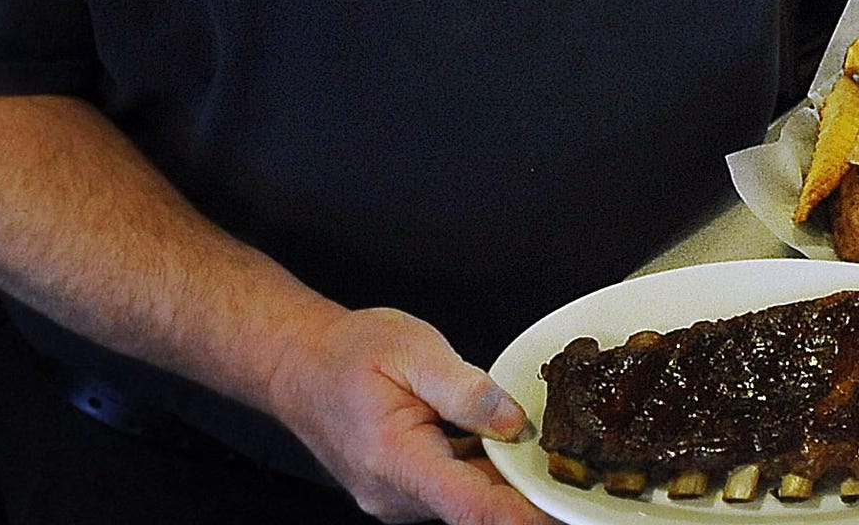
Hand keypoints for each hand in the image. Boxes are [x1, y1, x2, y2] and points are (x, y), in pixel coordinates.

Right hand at [266, 306, 548, 524]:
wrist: (298, 364)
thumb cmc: (346, 354)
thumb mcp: (413, 350)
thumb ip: (466, 389)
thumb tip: (513, 424)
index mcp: (396, 460)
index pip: (470, 505)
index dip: (520, 514)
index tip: (556, 513)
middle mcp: (394, 493)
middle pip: (476, 504)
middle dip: (521, 486)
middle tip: (561, 462)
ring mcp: (397, 498)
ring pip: (467, 497)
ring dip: (499, 473)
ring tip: (524, 439)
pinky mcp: (402, 492)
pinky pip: (453, 487)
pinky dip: (478, 467)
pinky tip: (491, 438)